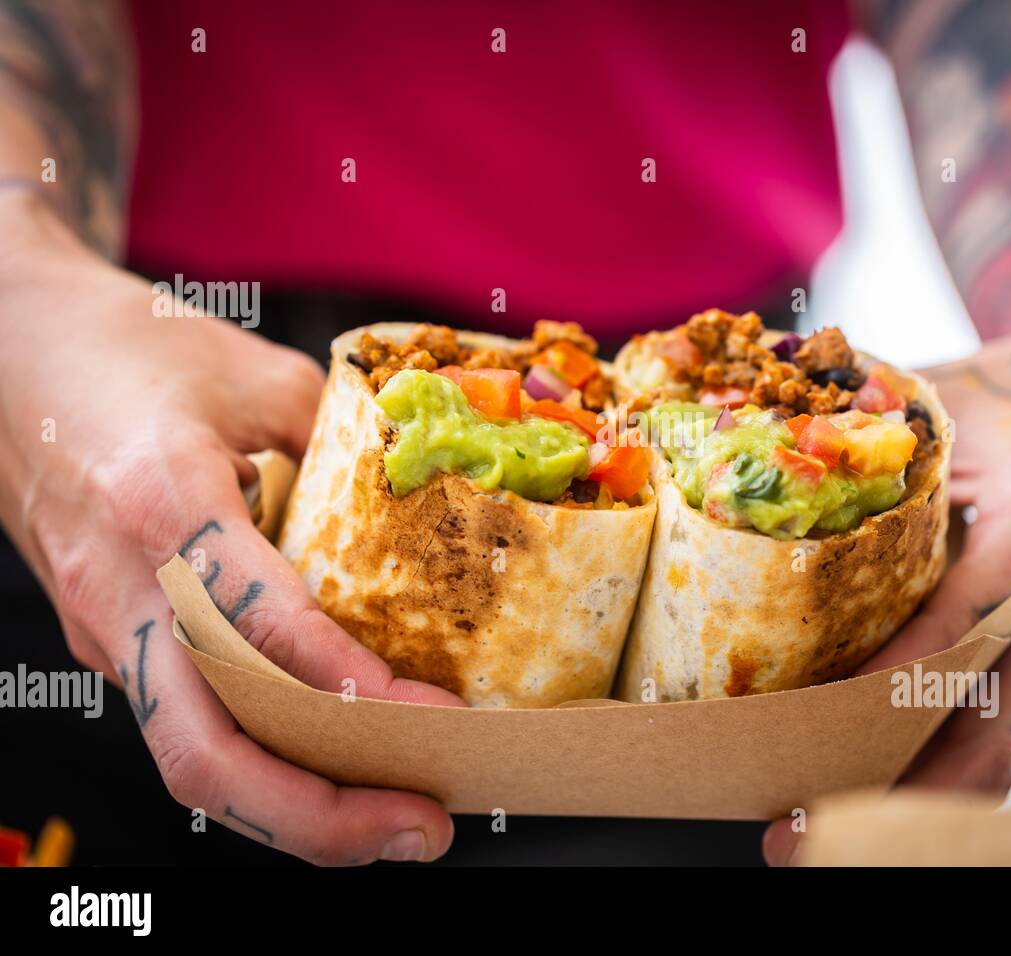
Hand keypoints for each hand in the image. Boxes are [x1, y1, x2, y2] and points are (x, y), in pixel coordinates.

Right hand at [0, 194, 464, 864]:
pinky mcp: (112, 642)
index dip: (341, 684)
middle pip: (204, 751)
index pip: (255, 623)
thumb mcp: (258, 376)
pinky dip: (268, 765)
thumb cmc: (133, 352)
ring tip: (397, 822)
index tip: (426, 718)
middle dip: (320, 814)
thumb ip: (347, 445)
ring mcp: (108, 628)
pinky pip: (189, 725)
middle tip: (424, 828)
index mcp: (163, 502)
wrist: (13, 357)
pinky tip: (338, 768)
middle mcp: (124, 589)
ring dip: (297, 811)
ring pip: (192, 760)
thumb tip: (436, 506)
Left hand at [764, 332, 1010, 865]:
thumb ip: (865, 423)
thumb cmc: (1006, 414)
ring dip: (905, 805)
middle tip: (796, 824)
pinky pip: (992, 745)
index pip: (967, 620)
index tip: (824, 715)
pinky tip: (851, 805)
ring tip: (805, 835)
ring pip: (995, 758)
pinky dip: (926, 782)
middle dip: (894, 787)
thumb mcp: (946, 402)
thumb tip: (750, 430)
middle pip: (988, 729)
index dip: (899, 674)